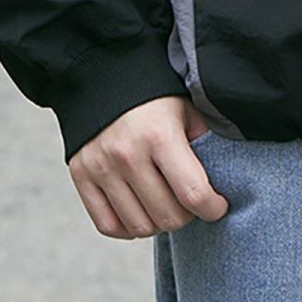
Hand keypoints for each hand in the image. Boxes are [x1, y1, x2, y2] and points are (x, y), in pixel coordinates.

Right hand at [67, 95, 228, 238]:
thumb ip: (204, 141)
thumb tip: (221, 179)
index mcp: (160, 134)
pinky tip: (142, 212)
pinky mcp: (81, 176)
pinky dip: (128, 229)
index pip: (193, 193)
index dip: (212, 208)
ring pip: (139, 227)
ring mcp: (101, 167)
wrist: (104, 72)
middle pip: (167, 216)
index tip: (218, 206)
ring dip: (159, 223)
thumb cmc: (156, 93)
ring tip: (167, 205)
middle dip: (187, 216)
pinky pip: (108, 225)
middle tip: (191, 202)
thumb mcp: (187, 108)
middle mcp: (127, 154)